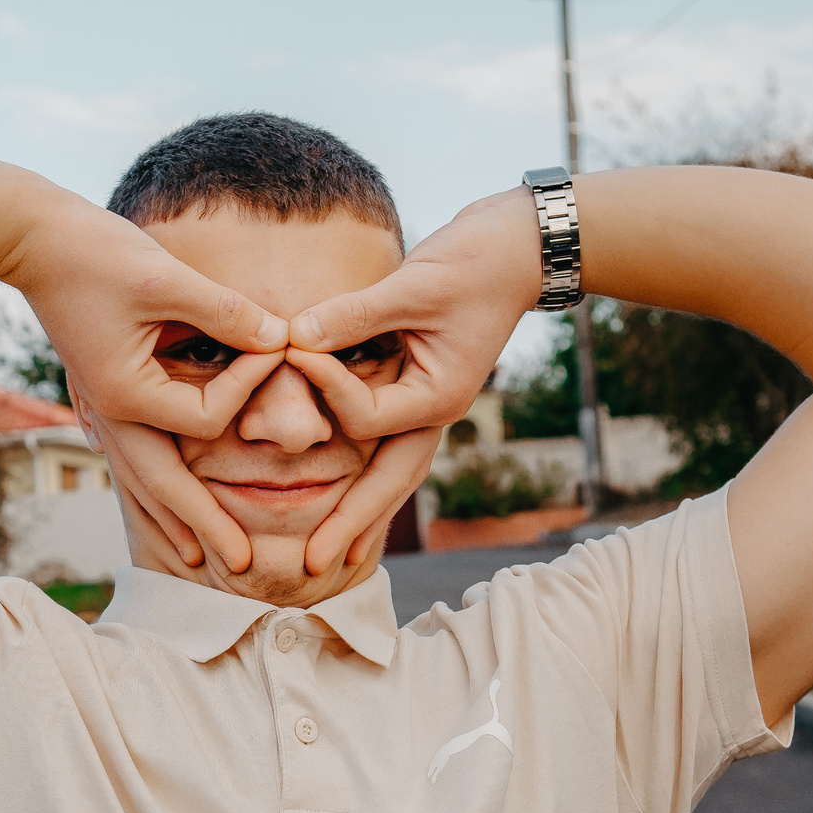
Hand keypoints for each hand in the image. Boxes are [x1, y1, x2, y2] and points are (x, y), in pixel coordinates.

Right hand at [5, 197, 288, 570]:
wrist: (31, 240)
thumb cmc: (95, 253)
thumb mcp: (163, 278)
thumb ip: (223, 311)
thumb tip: (280, 338)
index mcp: (126, 394)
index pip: (204, 419)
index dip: (248, 390)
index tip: (280, 349)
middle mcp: (112, 415)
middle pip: (165, 487)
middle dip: (204, 525)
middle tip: (242, 564)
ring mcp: (104, 411)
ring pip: (144, 482)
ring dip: (175, 520)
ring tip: (203, 557)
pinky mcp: (105, 397)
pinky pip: (133, 458)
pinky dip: (154, 489)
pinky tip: (168, 506)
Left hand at [276, 188, 539, 568]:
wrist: (520, 249)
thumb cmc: (475, 261)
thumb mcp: (414, 284)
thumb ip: (355, 314)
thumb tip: (294, 337)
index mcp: (439, 396)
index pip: (368, 417)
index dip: (325, 389)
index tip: (292, 349)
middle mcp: (435, 412)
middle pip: (390, 483)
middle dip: (351, 522)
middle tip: (310, 564)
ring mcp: (427, 407)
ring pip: (391, 474)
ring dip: (359, 513)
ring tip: (327, 555)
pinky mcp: (416, 391)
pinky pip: (385, 444)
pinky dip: (363, 472)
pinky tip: (342, 503)